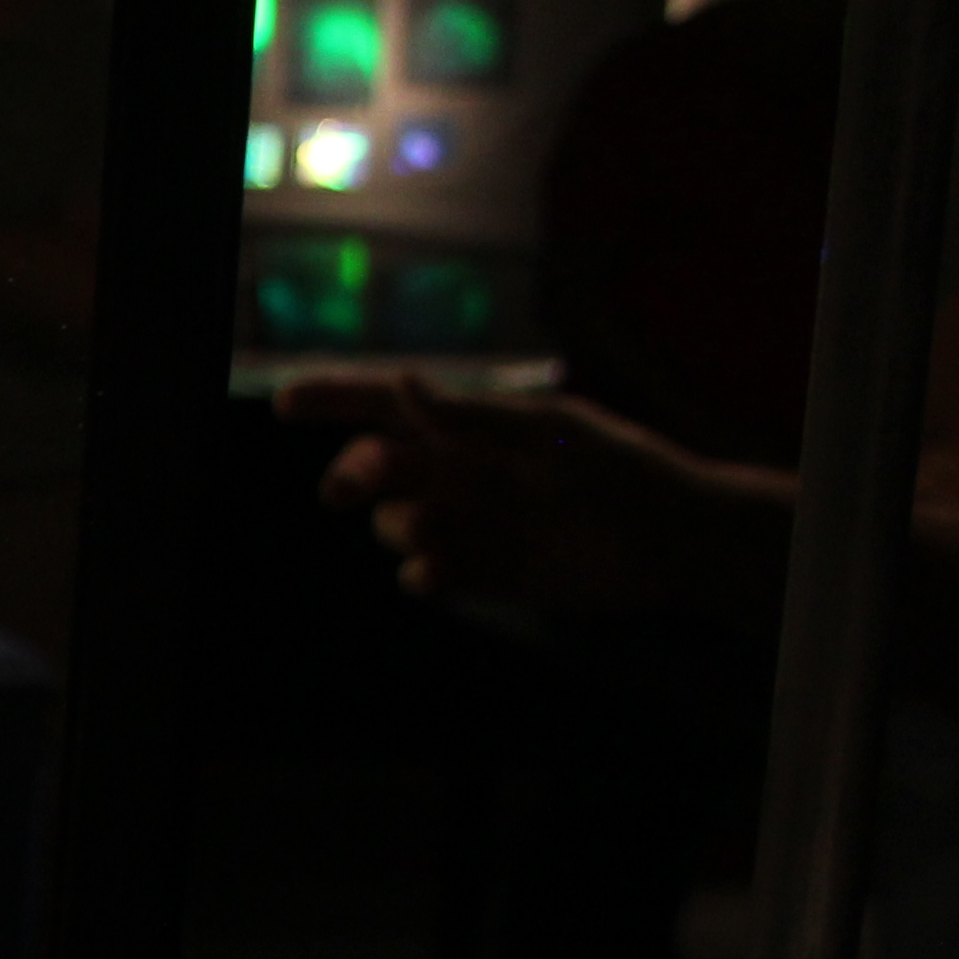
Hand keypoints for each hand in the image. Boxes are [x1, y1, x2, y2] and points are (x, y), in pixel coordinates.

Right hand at [276, 374, 742, 614]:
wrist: (673, 543)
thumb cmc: (619, 470)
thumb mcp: (545, 436)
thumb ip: (470, 418)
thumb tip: (400, 386)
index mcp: (472, 424)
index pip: (388, 404)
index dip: (333, 399)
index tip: (284, 402)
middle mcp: (461, 469)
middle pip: (375, 467)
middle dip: (354, 475)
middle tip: (350, 488)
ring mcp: (469, 520)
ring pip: (395, 522)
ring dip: (401, 525)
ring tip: (435, 532)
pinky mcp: (483, 571)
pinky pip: (426, 572)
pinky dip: (423, 571)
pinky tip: (437, 571)